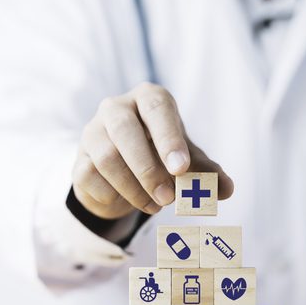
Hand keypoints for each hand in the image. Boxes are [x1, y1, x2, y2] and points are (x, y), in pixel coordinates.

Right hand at [72, 83, 233, 218]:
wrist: (121, 173)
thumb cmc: (159, 155)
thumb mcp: (186, 161)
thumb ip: (206, 172)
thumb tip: (226, 189)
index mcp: (147, 99)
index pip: (157, 109)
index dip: (169, 138)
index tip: (181, 169)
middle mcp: (116, 108)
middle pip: (125, 131)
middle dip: (148, 169)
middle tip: (168, 199)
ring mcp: (92, 132)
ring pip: (107, 158)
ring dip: (134, 188)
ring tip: (154, 205)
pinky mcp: (79, 159)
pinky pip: (92, 177)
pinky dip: (115, 195)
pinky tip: (130, 200)